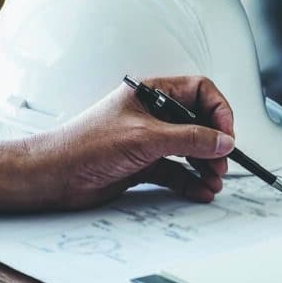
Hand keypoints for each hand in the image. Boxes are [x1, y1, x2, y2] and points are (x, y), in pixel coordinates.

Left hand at [28, 76, 235, 208]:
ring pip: (189, 150)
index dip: (218, 111)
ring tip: (213, 180)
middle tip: (221, 162)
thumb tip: (222, 140)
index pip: (199, 92)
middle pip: (198, 124)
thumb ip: (190, 139)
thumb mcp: (146, 137)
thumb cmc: (84, 144)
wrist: (54, 175)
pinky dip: (190, 182)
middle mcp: (152, 115)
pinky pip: (176, 171)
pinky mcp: (143, 164)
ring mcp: (148, 140)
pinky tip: (199, 190)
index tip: (226, 134)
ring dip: (205, 166)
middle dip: (214, 144)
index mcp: (152, 94)